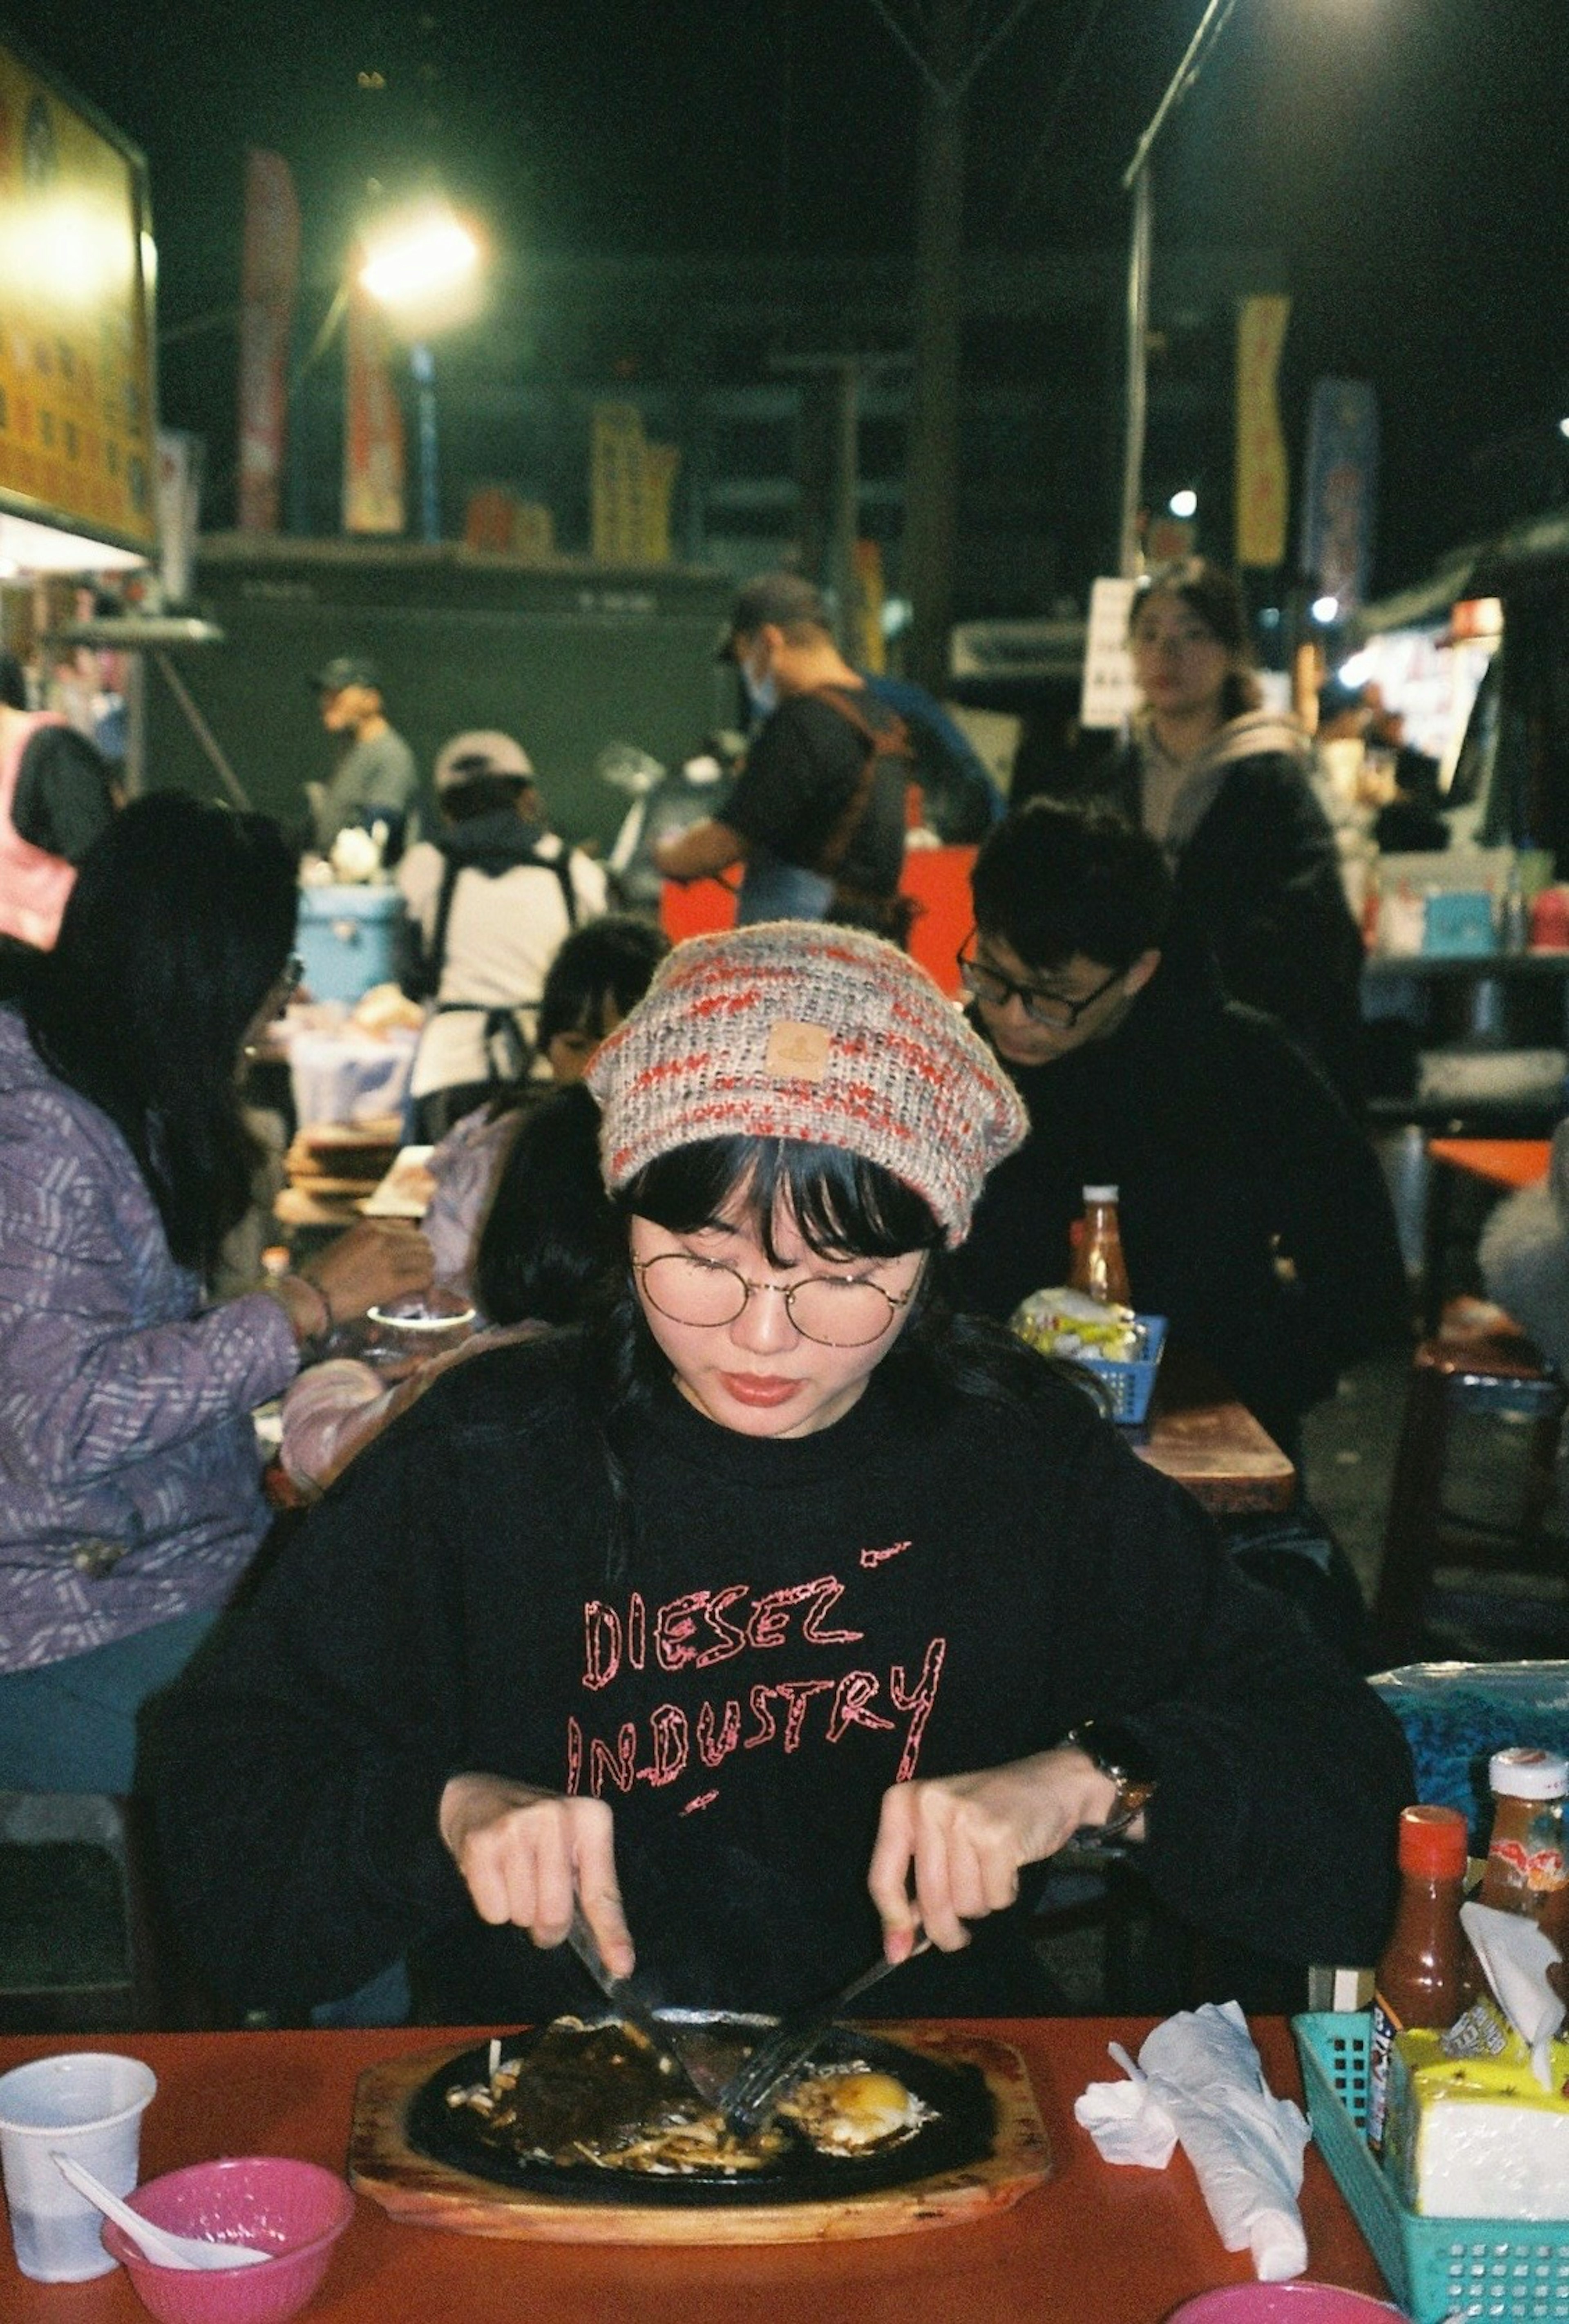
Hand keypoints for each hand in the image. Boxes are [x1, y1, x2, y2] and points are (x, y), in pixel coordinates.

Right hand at [304, 1219, 433, 1325]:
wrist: (310, 1297)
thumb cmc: (321, 1277)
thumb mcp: (346, 1246)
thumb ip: (369, 1243)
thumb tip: (395, 1251)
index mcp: (369, 1226)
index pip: (409, 1229)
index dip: (413, 1247)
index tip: (410, 1261)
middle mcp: (381, 1237)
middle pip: (422, 1243)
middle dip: (422, 1260)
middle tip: (416, 1275)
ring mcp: (387, 1258)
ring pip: (427, 1260)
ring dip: (425, 1273)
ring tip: (416, 1286)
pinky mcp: (391, 1282)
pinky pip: (424, 1278)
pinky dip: (425, 1287)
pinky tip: (418, 1295)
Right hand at [438, 1773, 633, 1976]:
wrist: (476, 1795)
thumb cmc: (535, 1832)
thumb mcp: (574, 1849)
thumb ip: (594, 1898)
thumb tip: (619, 1962)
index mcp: (591, 1817)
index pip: (602, 1892)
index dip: (611, 1934)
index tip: (622, 1967)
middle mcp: (557, 1817)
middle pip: (555, 1915)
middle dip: (547, 1925)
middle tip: (538, 1899)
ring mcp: (517, 1827)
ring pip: (523, 1916)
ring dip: (517, 1908)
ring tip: (512, 1873)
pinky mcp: (481, 1843)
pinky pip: (493, 1912)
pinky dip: (492, 1904)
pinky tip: (492, 1872)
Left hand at [867, 1747, 1121, 1961]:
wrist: (1048, 1783)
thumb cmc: (987, 1814)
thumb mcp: (940, 1837)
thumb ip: (915, 1886)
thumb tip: (898, 1946)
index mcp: (902, 1803)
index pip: (882, 1878)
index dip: (892, 1922)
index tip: (897, 1954)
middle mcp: (927, 1805)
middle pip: (928, 1899)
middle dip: (945, 1929)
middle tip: (958, 1938)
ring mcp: (963, 1818)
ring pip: (963, 1903)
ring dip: (981, 1903)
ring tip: (990, 1873)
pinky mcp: (998, 1835)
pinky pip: (996, 1897)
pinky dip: (1005, 1893)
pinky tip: (1010, 1866)